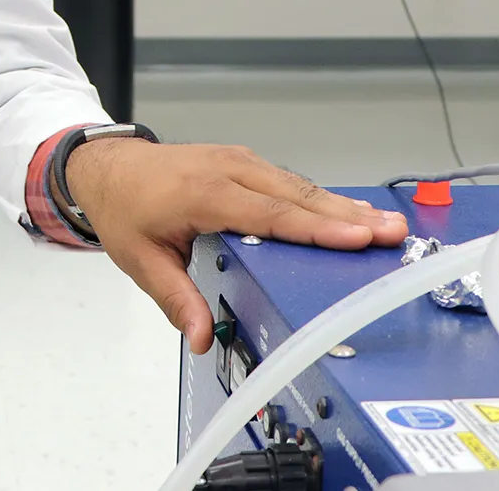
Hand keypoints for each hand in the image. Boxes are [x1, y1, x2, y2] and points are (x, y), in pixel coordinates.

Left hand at [65, 140, 408, 355]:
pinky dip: (320, 199)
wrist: (105, 167)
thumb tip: (203, 338)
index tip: (357, 239)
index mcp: (203, 193)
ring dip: (341, 207)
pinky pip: (287, 181)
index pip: (269, 214)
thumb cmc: (123, 208)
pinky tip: (349, 214)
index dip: (316, 229)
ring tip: (386, 225)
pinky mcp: (242, 162)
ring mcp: (238, 161)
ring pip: (298, 186)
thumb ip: (177, 298)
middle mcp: (227, 170)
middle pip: (296, 197)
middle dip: (347, 217)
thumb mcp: (141, 259)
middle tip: (392, 233)